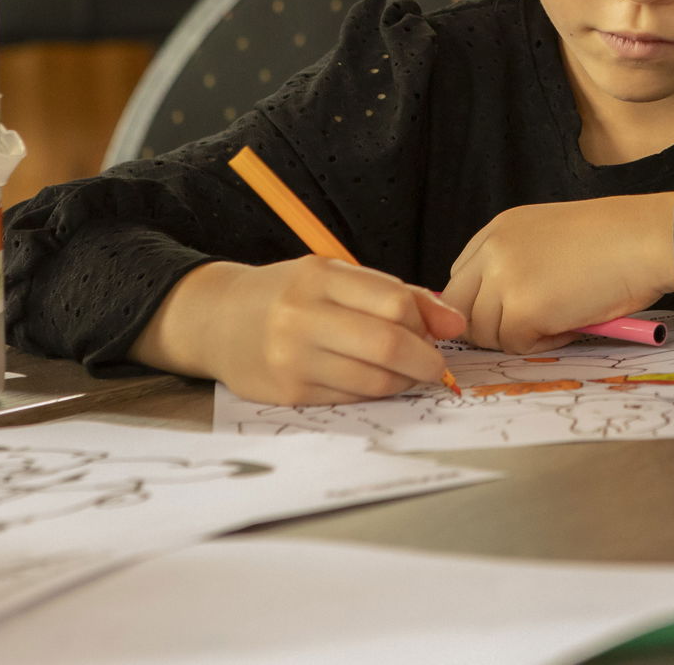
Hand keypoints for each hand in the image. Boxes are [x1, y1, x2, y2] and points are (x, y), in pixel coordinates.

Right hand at [133, 256, 465, 405]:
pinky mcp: (288, 394)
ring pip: (374, 380)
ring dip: (404, 381)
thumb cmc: (289, 294)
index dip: (428, 323)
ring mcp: (293, 359)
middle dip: (426, 361)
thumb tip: (455, 323)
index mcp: (319, 277)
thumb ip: (397, 294)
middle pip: (388, 345)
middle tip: (437, 366)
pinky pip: (352, 398)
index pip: (395, 303)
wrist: (217, 321)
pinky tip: (374, 380)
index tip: (442, 333)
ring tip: (406, 372)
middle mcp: (302, 317)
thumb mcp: (336, 276)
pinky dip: (375, 392)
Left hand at [441, 193, 673, 353]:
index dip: (482, 305)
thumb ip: (516, 263)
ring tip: (562, 320)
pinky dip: (545, 344)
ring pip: (486, 333)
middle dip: (490, 327)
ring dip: (521, 337)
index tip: (508, 316)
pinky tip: (573, 323)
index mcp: (496, 230)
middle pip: (459, 309)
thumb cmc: (614, 240)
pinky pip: (517, 345)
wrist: (645, 239)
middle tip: (530, 329)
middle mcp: (491, 251)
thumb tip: (500, 309)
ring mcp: (503, 280)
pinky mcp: (523, 309)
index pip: (460, 280)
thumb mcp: (548, 238)